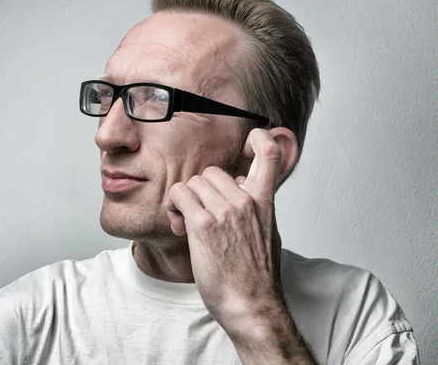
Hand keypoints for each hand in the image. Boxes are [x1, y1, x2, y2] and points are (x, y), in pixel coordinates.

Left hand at [164, 128, 284, 331]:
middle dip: (202, 191)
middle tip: (201, 215)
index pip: (270, 153)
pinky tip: (181, 227)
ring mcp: (225, 211)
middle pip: (212, 171)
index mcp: (265, 200)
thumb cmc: (257, 276)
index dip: (260, 138)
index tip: (249, 142)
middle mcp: (246, 200)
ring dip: (185, 201)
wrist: (251, 305)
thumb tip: (250, 191)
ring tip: (190, 225)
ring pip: (192, 183)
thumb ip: (259, 208)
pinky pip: (178, 195)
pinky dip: (174, 208)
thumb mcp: (268, 233)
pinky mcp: (203, 224)